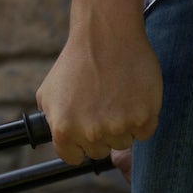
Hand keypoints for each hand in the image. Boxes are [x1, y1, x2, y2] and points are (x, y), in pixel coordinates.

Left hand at [36, 24, 160, 169]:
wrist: (106, 35)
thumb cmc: (76, 61)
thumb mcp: (48, 93)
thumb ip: (51, 121)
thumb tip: (59, 138)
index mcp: (64, 130)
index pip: (74, 157)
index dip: (80, 144)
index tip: (86, 132)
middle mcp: (90, 133)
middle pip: (100, 150)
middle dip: (102, 133)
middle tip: (105, 107)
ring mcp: (119, 127)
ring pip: (124, 142)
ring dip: (123, 126)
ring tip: (119, 98)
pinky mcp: (144, 117)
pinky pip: (145, 132)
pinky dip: (142, 119)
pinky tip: (134, 97)